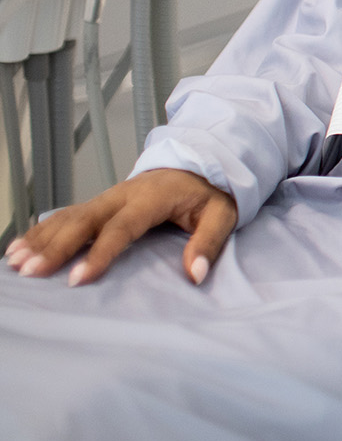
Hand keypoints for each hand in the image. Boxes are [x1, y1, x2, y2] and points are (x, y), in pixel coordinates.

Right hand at [4, 169, 236, 286]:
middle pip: (84, 220)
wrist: (200, 162)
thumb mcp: (222, 213)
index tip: (78, 279)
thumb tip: (195, 274)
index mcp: (152, 198)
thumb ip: (209, 242)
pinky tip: (17, 248)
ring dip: (41, 240)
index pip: (121, 227)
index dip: (99, 253)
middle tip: (32, 272)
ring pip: (68, 217)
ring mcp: (107, 197)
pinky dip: (39, 231)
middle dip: (56, 247)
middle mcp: (122, 195)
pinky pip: (64, 216)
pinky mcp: (98, 202)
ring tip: (17, 264)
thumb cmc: (209, 192)